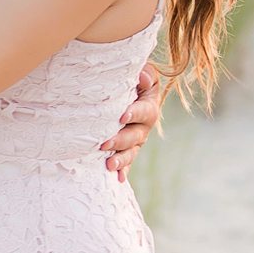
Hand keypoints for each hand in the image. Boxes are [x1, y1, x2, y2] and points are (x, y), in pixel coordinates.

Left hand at [102, 62, 162, 180]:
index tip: (122, 116)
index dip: (135, 113)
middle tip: (104, 143)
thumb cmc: (130, 80)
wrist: (126, 92)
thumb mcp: (142, 73)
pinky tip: (116, 179)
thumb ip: (145, 74)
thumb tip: (142, 77)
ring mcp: (135, 141)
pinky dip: (122, 171)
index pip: (144, 111)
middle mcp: (144, 127)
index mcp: (149, 107)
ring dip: (120, 160)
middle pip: (135, 136)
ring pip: (130, 153)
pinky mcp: (127, 151)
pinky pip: (126, 164)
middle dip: (120, 140)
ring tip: (109, 165)